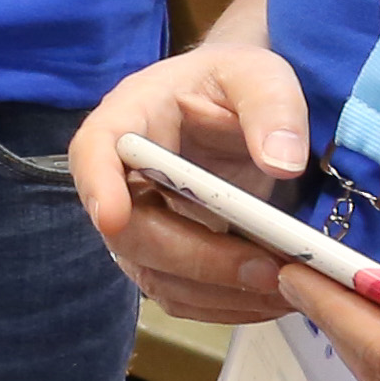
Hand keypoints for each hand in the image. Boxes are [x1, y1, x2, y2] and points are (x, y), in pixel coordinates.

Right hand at [71, 38, 319, 325]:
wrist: (239, 108)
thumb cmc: (236, 83)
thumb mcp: (261, 74)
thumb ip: (272, 106)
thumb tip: (282, 163)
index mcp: (128, 118)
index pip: (94, 152)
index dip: (98, 186)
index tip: (113, 216)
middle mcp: (120, 180)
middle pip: (130, 233)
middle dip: (197, 258)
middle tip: (267, 268)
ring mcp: (139, 226)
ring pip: (156, 277)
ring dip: (219, 293)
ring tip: (286, 290)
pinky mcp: (165, 259)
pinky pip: (182, 297)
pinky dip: (227, 306)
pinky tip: (273, 299)